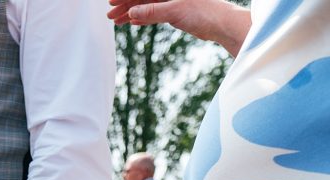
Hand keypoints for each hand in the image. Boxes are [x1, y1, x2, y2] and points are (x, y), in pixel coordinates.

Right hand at [107, 0, 250, 54]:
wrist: (221, 24)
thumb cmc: (204, 12)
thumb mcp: (175, 10)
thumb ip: (153, 11)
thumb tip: (132, 12)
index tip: (111, 2)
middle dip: (125, 6)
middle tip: (110, 15)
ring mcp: (172, 2)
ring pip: (146, 6)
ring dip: (131, 14)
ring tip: (116, 22)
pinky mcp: (175, 13)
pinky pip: (154, 14)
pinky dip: (142, 18)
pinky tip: (132, 22)